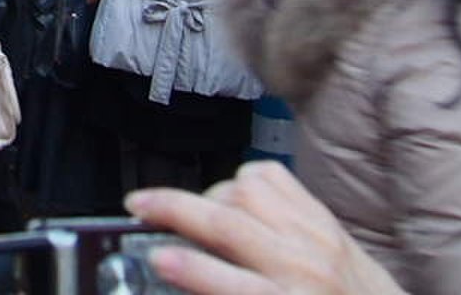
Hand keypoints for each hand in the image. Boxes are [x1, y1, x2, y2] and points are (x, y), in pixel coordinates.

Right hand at [125, 161, 403, 294]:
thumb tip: (184, 275)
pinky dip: (244, 181)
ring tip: (195, 212)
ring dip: (212, 195)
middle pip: (227, 223)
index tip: (155, 257)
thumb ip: (229, 294)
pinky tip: (235, 198)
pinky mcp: (321, 214)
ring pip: (246, 189)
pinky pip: (273, 177)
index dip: (186, 267)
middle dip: (174, 208)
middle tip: (140, 205)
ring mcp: (314, 233)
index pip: (230, 283)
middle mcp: (303, 266)